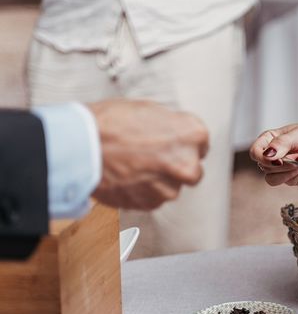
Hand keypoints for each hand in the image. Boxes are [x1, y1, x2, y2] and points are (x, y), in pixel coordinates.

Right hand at [89, 99, 208, 208]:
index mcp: (193, 135)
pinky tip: (126, 176)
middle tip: (152, 156)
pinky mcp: (151, 203)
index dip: (183, 142)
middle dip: (176, 165)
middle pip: (191, 169)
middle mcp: (188, 164)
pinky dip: (143, 190)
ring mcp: (170, 187)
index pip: (200, 143)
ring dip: (158, 179)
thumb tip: (175, 134)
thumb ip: (171, 126)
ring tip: (132, 164)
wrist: (80, 146)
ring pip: (171, 186)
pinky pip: (153, 198)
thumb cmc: (111, 122)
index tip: (171, 142)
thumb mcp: (149, 109)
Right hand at [250, 120, 297, 185]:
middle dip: (285, 164)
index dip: (263, 159)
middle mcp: (273, 155)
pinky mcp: (292, 178)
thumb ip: (281, 144)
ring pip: (273, 179)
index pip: (255, 153)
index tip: (278, 159)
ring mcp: (282, 168)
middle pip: (265, 168)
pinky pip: (289, 182)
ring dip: (291, 171)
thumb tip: (267, 155)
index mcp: (270, 140)